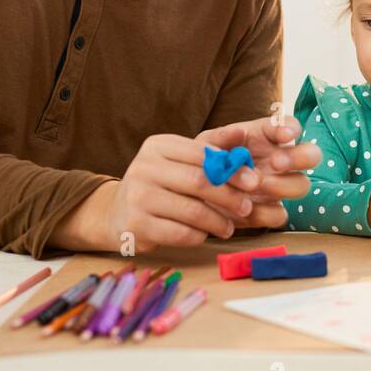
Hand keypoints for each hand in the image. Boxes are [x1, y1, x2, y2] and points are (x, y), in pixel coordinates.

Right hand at [57, 134, 259, 253]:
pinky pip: (180, 233)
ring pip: (192, 211)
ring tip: (229, 227)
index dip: (232, 169)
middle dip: (229, 196)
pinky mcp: (135, 225)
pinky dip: (198, 236)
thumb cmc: (160, 184)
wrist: (117, 213)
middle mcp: (144, 167)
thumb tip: (243, 134)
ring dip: (217, 221)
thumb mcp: (180, 161)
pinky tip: (205, 235)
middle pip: (199, 182)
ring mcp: (137, 196)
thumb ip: (211, 151)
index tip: (254, 182)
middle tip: (246, 208)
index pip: (202, 154)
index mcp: (158, 145)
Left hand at [195, 115, 319, 229]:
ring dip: (282, 185)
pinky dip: (265, 212)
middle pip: (311, 155)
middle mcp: (279, 160)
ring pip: (301, 185)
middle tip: (275, 163)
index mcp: (266, 137)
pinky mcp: (269, 211)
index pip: (289, 126)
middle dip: (299, 158)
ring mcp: (278, 186)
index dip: (291, 129)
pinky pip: (281, 214)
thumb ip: (220, 138)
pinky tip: (245, 208)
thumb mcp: (206, 145)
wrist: (192, 194)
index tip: (284, 135)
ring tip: (255, 185)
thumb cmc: (205, 162)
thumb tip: (238, 131)